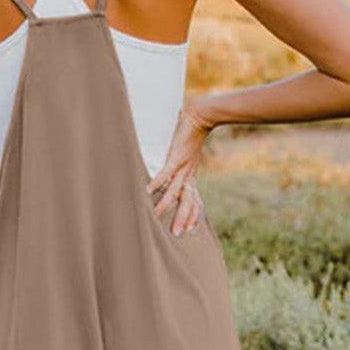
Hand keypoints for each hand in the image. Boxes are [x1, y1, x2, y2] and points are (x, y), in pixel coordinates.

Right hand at [146, 97, 216, 235]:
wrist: (201, 115)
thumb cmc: (192, 132)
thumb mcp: (187, 153)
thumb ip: (180, 162)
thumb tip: (173, 164)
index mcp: (190, 174)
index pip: (194, 199)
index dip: (194, 214)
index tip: (192, 229)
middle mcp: (188, 173)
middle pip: (187, 200)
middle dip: (183, 218)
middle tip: (178, 234)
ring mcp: (182, 166)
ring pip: (176, 190)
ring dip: (166, 204)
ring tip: (156, 216)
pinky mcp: (176, 156)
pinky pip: (166, 172)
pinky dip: (157, 182)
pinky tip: (148, 190)